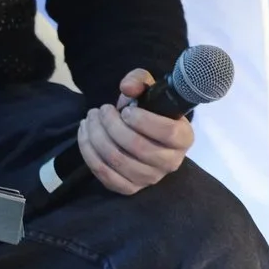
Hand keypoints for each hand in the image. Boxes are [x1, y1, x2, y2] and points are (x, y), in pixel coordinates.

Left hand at [76, 69, 194, 194]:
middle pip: (137, 146)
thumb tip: (127, 88)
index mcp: (183, 138)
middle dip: (111, 124)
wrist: (140, 131)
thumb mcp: (146, 88)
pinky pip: (105, 174)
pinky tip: (85, 134)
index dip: (143, 120)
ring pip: (117, 160)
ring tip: (90, 118)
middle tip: (100, 110)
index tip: (126, 110)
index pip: (168, 132)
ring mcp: (150, 177)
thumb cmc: (147, 109)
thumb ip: (138, 80)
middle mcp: (171, 162)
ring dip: (96, 136)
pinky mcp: (130, 187)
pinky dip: (89, 152)